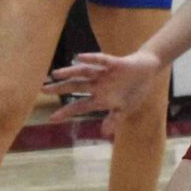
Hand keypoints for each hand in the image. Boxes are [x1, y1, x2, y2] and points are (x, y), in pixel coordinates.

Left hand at [44, 48, 163, 132]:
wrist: (148, 70)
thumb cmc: (134, 90)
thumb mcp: (125, 109)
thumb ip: (114, 119)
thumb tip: (104, 133)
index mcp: (100, 98)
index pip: (79, 106)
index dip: (66, 112)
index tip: (51, 119)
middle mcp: (98, 85)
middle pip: (76, 87)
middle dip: (60, 89)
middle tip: (42, 90)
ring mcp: (104, 74)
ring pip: (84, 73)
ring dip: (70, 72)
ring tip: (56, 74)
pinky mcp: (114, 63)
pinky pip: (101, 60)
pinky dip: (91, 59)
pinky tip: (79, 57)